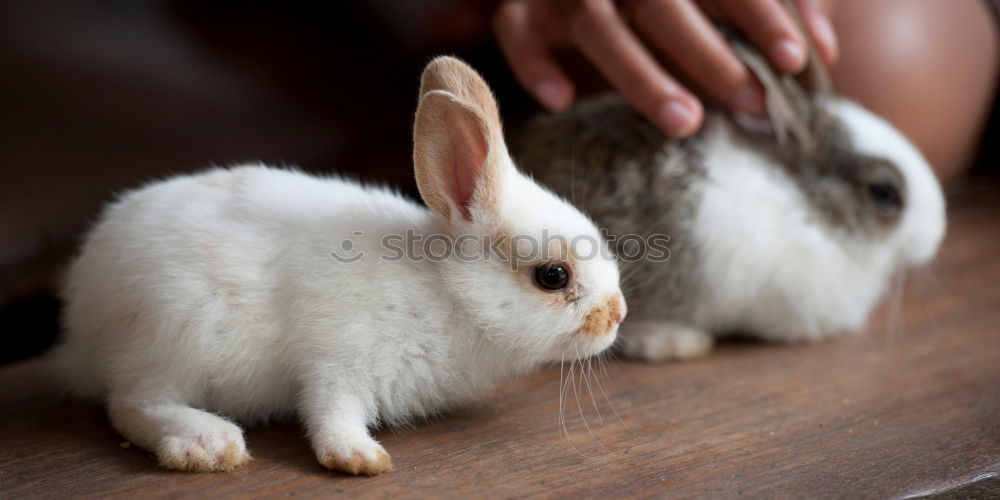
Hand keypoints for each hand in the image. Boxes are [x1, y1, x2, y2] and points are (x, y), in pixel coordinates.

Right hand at [493, 0, 838, 136]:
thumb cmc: (664, 4)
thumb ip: (778, 8)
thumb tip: (825, 53)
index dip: (763, 15)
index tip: (796, 62)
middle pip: (663, 4)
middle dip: (710, 55)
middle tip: (752, 105)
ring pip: (597, 24)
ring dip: (641, 74)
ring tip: (686, 123)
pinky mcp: (519, 11)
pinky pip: (516, 34)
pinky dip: (535, 65)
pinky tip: (563, 101)